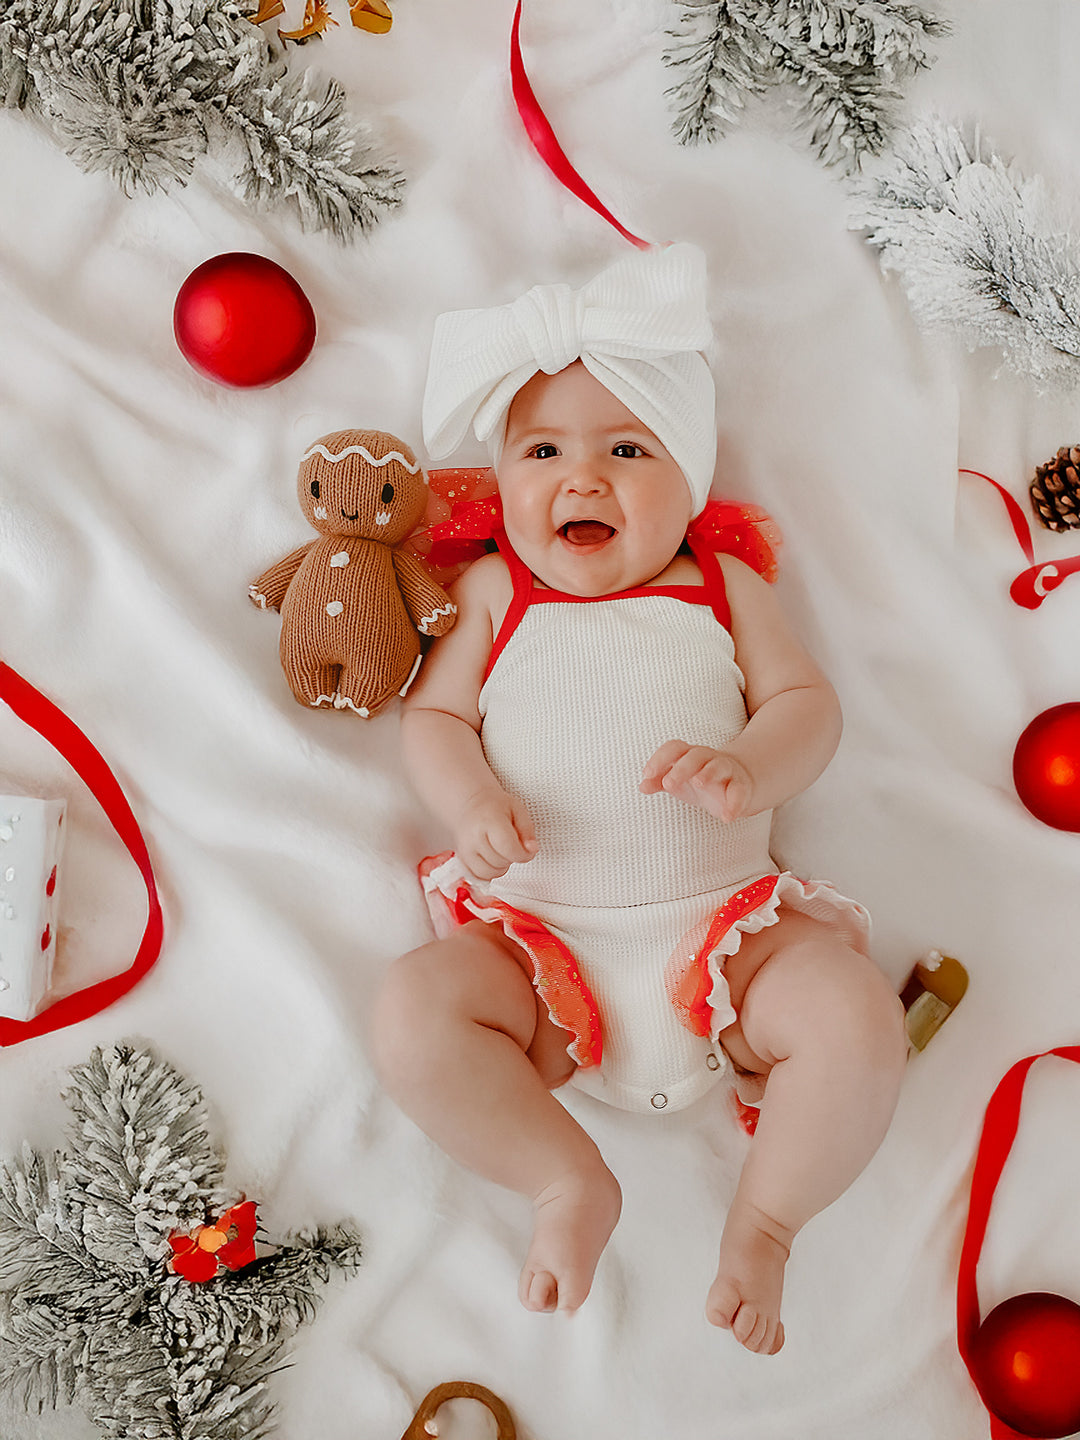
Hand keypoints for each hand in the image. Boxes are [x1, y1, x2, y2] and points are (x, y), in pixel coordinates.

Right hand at [456, 790, 537, 880]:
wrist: (468, 804)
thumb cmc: (492, 806)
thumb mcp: (517, 810)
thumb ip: (527, 830)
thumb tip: (532, 850)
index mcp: (489, 821)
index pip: (510, 849)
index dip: (524, 854)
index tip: (527, 849)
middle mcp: (474, 837)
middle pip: (501, 862)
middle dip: (512, 857)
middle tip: (511, 843)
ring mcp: (465, 850)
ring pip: (490, 873)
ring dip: (500, 866)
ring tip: (500, 851)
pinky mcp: (461, 860)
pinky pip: (478, 877)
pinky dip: (488, 872)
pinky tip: (491, 858)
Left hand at [640, 740, 755, 822]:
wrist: (739, 782)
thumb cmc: (700, 780)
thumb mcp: (679, 781)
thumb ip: (659, 782)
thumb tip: (642, 786)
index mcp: (689, 755)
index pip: (674, 748)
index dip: (659, 758)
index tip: (646, 774)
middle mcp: (708, 758)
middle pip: (695, 755)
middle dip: (681, 768)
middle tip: (668, 783)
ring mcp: (726, 770)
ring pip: (719, 766)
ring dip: (708, 773)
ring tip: (698, 783)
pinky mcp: (741, 786)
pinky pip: (739, 792)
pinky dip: (734, 804)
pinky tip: (726, 817)